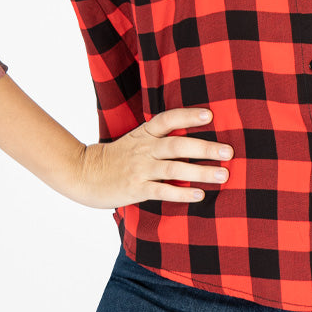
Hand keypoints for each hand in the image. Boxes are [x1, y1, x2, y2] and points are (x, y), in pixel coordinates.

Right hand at [72, 108, 232, 208]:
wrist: (82, 174)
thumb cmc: (115, 158)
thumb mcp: (135, 141)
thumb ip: (158, 139)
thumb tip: (193, 140)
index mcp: (144, 134)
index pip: (168, 119)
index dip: (188, 116)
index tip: (210, 116)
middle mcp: (144, 149)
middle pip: (178, 145)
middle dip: (205, 148)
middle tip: (229, 152)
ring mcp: (139, 169)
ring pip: (175, 168)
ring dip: (201, 172)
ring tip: (223, 175)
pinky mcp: (135, 188)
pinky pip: (162, 191)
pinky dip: (182, 193)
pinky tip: (199, 195)